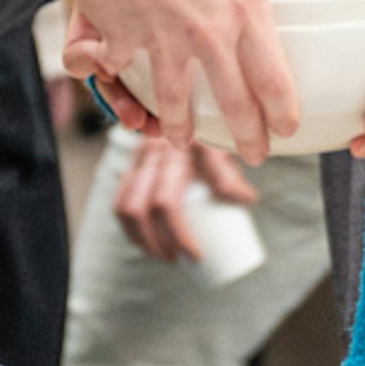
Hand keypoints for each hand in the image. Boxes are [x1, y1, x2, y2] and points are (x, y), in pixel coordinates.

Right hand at [60, 0, 298, 161]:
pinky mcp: (124, 43)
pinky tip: (129, 103)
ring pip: (179, 105)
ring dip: (182, 129)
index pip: (274, 75)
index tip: (287, 128)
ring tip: (183, 141)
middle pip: (235, 103)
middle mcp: (210, 33)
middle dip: (248, 137)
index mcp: (244, 0)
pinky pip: (128, 79)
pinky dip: (126, 94)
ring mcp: (164, 44)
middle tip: (256, 154)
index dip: (282, 111)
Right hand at [114, 132, 255, 264]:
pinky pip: (118, 201)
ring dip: (140, 238)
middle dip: (156, 243)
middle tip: (177, 259)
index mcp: (175, 151)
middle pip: (140, 209)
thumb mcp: (221, 148)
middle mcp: (150, 154)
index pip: (166, 203)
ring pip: (123, 206)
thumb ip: (229, 173)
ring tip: (162, 254)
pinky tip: (143, 242)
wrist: (184, 106)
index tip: (196, 256)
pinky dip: (129, 227)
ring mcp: (135, 159)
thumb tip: (245, 200)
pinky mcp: (127, 167)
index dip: (178, 235)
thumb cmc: (208, 135)